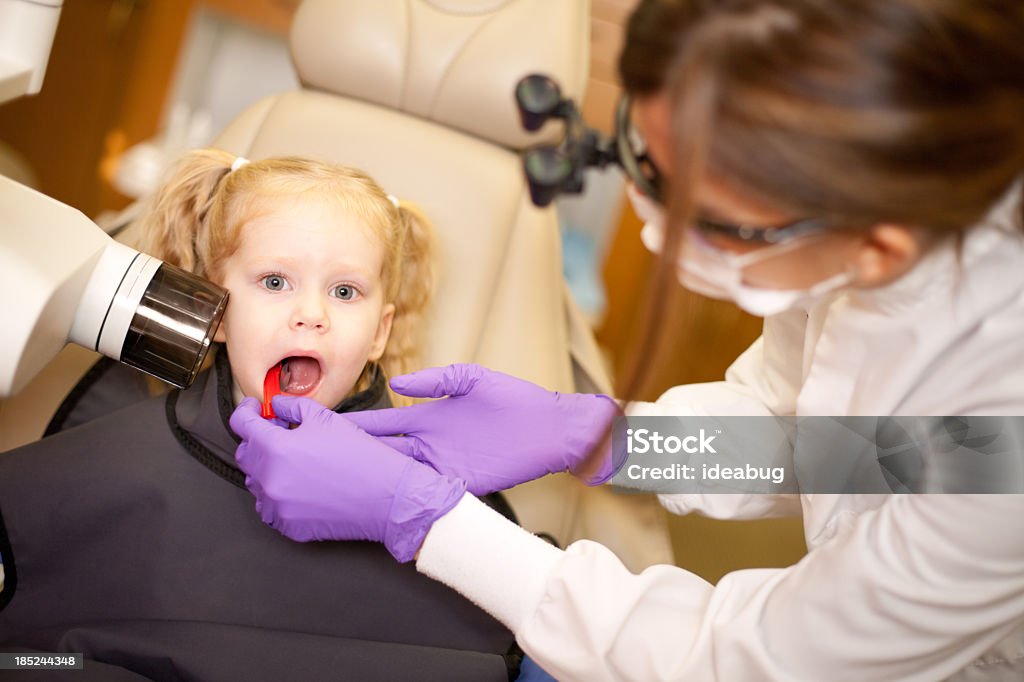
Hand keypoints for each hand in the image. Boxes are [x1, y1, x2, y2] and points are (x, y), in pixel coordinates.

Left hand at [229, 395, 465, 561]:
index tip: (255, 407)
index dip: (247, 411)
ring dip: (269, 467)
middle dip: (259, 439)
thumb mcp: (328, 420)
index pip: (242, 424)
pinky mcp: (287, 526)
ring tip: (297, 461)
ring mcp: (276, 506)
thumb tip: (277, 406)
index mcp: (277, 448)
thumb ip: (294, 407)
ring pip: (256, 482)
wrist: (387, 498)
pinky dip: (280, 493)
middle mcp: (270, 479)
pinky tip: (303, 484)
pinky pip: (270, 506)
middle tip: (281, 433)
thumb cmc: (362, 457)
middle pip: (246, 454)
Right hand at [344, 364, 624, 495]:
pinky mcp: (462, 481)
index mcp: (429, 419)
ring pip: (399, 473)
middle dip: (353, 456)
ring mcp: (444, 465)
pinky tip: (383, 497)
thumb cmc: (515, 400)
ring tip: (339, 481)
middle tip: (319, 459)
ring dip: (374, 478)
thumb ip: (435, 381)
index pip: (383, 424)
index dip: (355, 426)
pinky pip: (428, 489)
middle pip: (383, 452)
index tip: (324, 426)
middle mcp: (430, 445)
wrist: (551, 427)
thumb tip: (397, 384)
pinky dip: (407, 493)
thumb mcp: (472, 379)